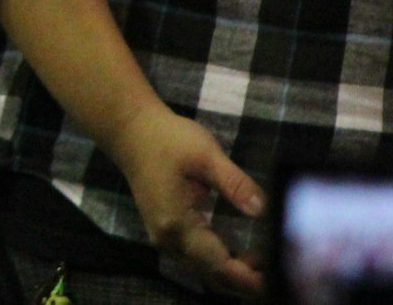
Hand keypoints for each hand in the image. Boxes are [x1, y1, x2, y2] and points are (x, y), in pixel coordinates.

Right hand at [112, 103, 265, 296]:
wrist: (131, 130)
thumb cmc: (168, 139)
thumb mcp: (205, 154)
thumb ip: (234, 183)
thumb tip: (263, 210)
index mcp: (176, 224)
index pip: (217, 264)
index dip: (247, 277)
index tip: (275, 279)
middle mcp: (168, 240)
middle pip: (211, 275)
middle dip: (245, 281)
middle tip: (279, 273)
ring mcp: (165, 239)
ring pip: (204, 271)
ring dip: (233, 274)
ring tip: (266, 267)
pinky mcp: (167, 233)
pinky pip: (197, 260)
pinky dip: (220, 264)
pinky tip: (242, 258)